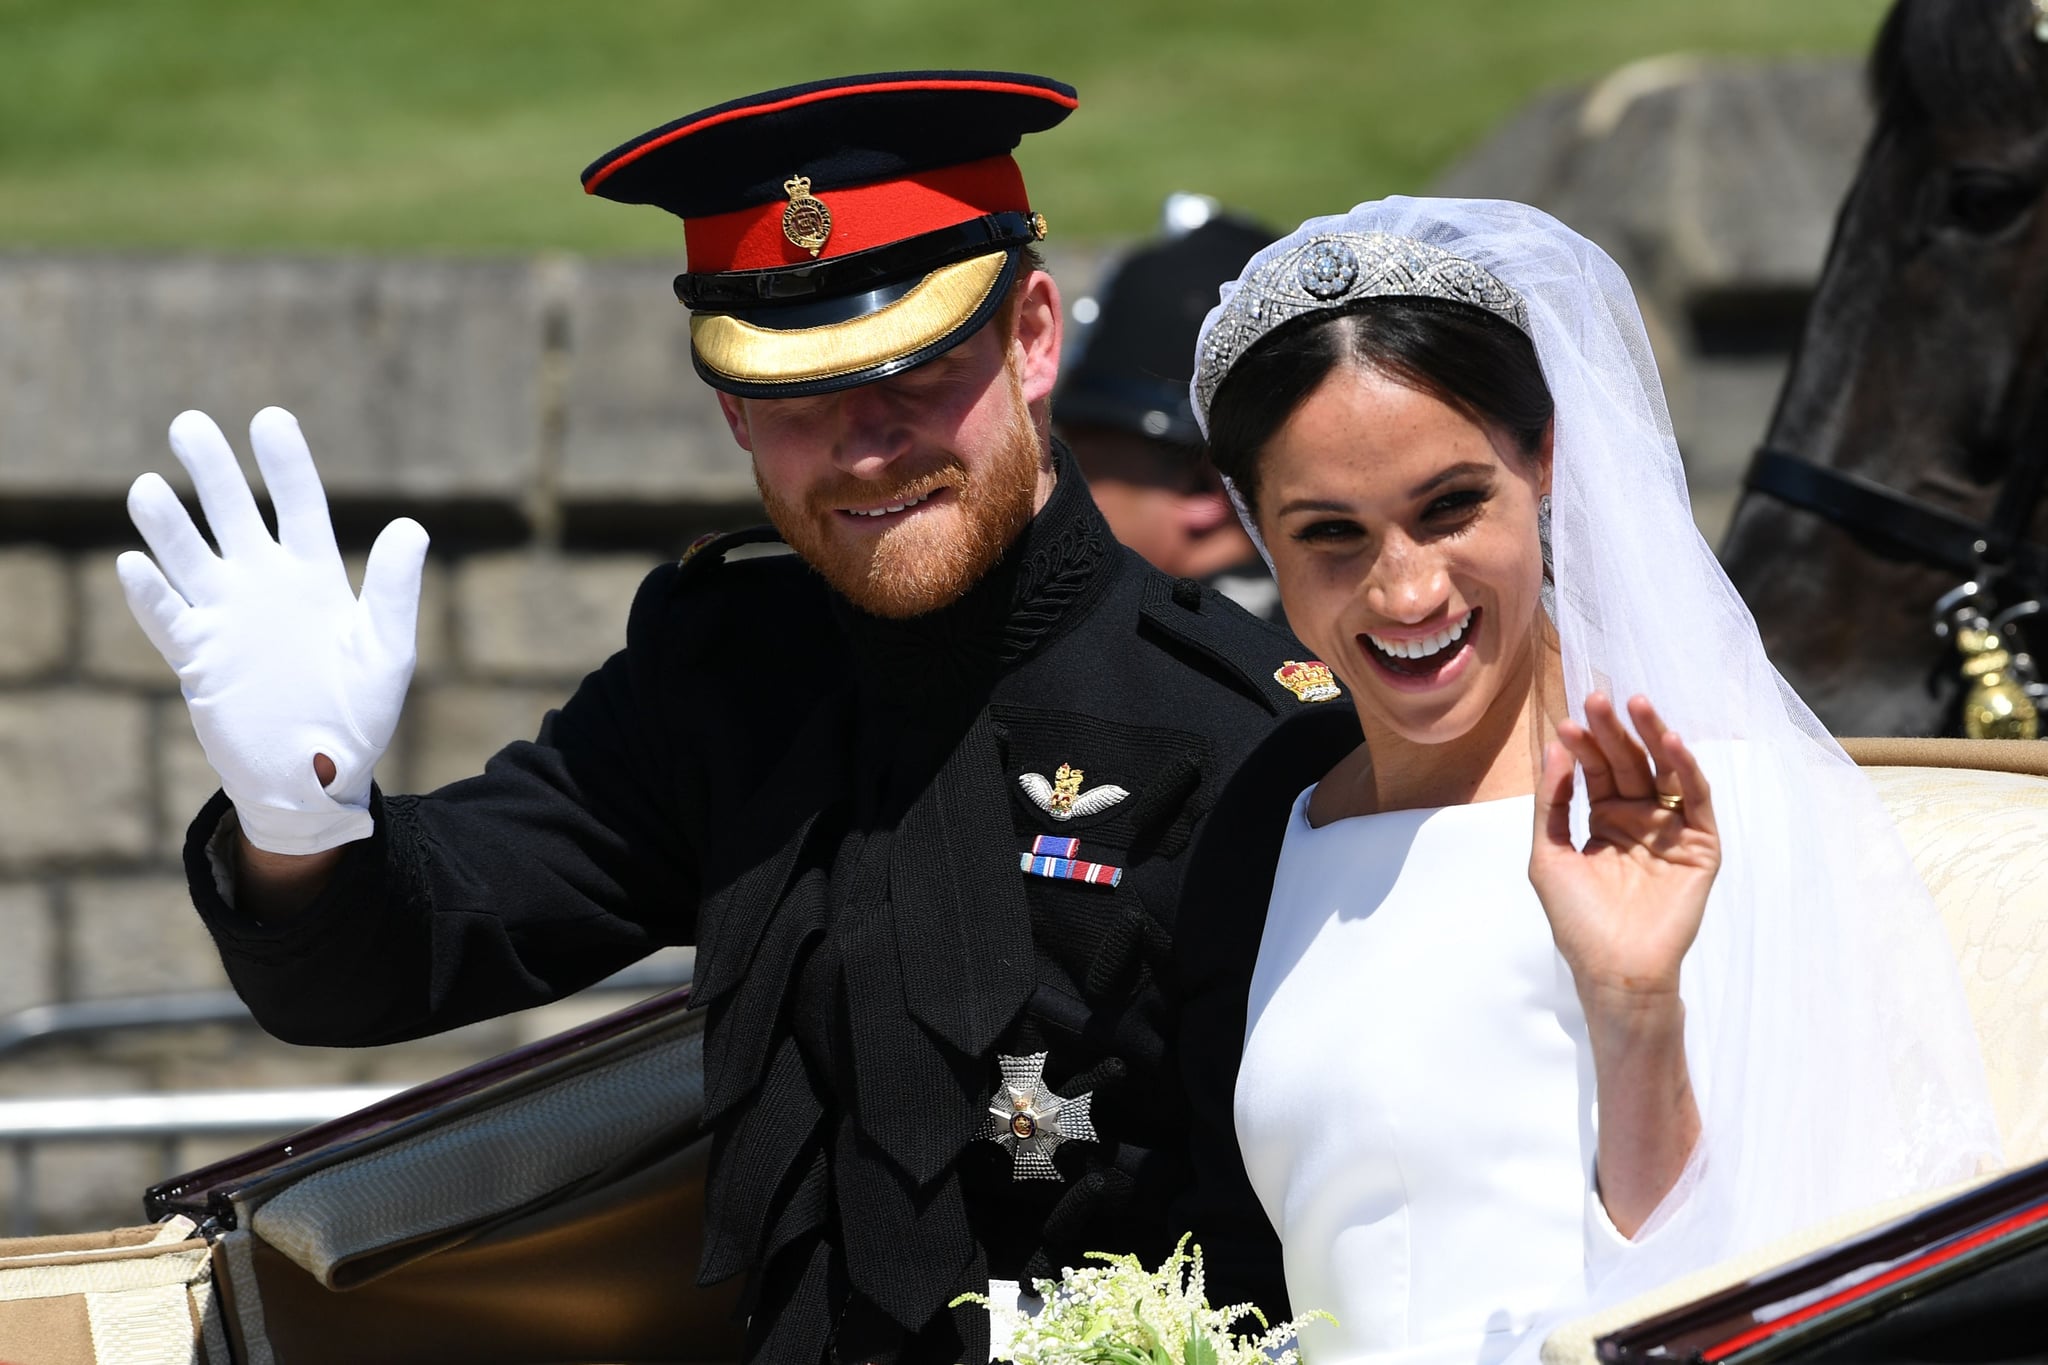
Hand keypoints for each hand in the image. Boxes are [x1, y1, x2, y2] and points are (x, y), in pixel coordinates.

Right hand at [118, 407, 428, 854]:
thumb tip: (410, 525)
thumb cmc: (359, 713)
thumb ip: (396, 590)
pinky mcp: (199, 658)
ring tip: (149, 486)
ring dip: (168, 526)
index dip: (284, 464)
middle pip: (232, 514)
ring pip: (190, 558)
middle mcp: (264, 586)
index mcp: (315, 577)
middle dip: (212, 471)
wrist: (320, 776)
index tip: (269, 418)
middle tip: (189, 423)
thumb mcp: (387, 651)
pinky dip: (150, 596)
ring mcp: (227, 619)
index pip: (298, 506)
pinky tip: (134, 565)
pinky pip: (168, 619)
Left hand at [1528, 693, 1719, 1009]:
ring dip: (1652, 736)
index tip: (1567, 721)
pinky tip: (1670, 742)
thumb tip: (1554, 747)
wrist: (1614, 969)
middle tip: (1597, 699)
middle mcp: (1639, 819)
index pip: (1596, 771)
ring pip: (1664, 772)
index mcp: (1604, 820)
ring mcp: (1671, 831)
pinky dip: (1685, 769)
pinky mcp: (1701, 846)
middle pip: (1629, 764)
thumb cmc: (1578, 920)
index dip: (1584, 746)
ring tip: (1635, 704)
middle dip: (1613, 731)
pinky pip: (1695, 800)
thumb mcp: (1548, 854)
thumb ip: (1552, 801)